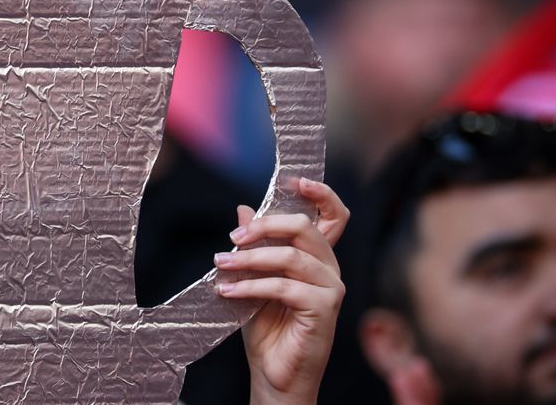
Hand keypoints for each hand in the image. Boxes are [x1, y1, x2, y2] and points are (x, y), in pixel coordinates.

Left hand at [214, 178, 348, 404]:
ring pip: (290, 256)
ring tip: (221, 265)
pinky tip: (228, 290)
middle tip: (233, 236)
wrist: (274, 374)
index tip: (293, 180)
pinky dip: (251, 285)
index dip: (320, 194)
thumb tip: (244, 208)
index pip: (333, 216)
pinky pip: (284, 286)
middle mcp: (330, 269)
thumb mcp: (253, 278)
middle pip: (304, 228)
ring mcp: (331, 288)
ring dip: (248, 259)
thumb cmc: (267, 329)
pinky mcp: (324, 308)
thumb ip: (253, 246)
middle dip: (265, 226)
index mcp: (317, 257)